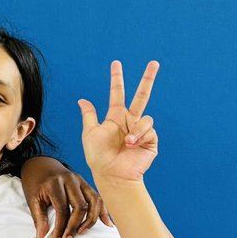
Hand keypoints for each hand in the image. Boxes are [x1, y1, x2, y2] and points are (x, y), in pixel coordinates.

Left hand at [20, 156, 109, 237]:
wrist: (39, 164)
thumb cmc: (35, 183)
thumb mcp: (31, 199)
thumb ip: (38, 219)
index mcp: (54, 184)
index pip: (62, 209)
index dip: (61, 227)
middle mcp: (70, 180)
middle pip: (80, 206)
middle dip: (75, 226)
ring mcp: (80, 180)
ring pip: (94, 201)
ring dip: (91, 219)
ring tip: (83, 232)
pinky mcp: (85, 183)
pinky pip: (98, 197)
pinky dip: (103, 211)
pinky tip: (106, 224)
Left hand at [78, 61, 158, 183]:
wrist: (112, 174)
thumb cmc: (98, 157)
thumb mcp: (89, 134)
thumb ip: (89, 115)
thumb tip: (82, 99)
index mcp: (115, 117)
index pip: (117, 93)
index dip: (117, 79)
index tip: (116, 63)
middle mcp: (129, 121)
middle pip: (141, 95)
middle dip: (148, 79)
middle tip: (154, 63)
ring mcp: (141, 130)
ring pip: (146, 117)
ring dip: (136, 130)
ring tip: (127, 143)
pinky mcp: (151, 140)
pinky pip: (149, 129)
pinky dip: (140, 136)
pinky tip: (133, 145)